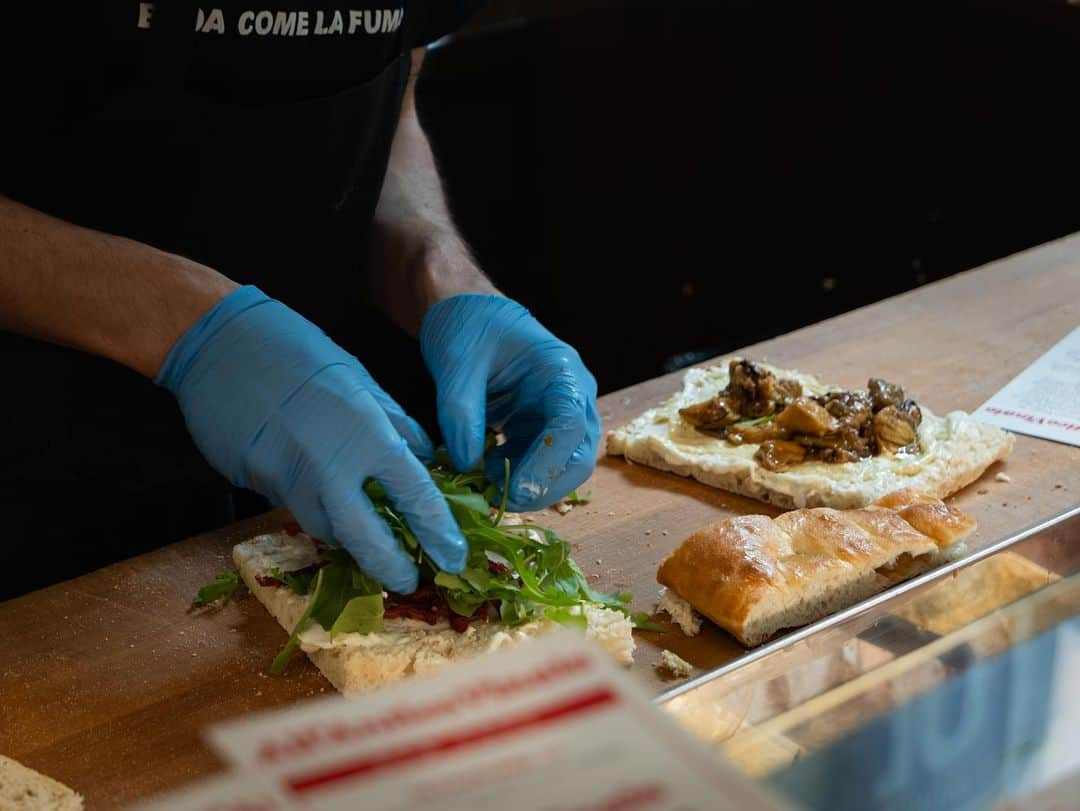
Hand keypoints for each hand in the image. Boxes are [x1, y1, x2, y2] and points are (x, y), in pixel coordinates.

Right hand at [157, 286, 466, 592]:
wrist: (221, 341)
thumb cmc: (298, 351)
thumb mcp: (361, 380)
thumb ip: (395, 424)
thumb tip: (424, 459)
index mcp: (367, 433)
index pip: (415, 495)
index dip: (438, 532)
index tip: (453, 557)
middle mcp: (330, 464)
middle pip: (365, 537)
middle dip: (390, 566)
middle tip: (408, 579)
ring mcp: (288, 478)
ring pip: (325, 529)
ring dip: (349, 539)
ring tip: (368, 541)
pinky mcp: (256, 483)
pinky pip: (293, 507)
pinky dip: (315, 509)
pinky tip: (321, 499)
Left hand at [420, 294, 599, 510]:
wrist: (468, 314)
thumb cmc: (469, 326)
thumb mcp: (456, 363)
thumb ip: (460, 414)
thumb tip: (467, 465)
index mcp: (561, 371)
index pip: (570, 424)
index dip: (547, 463)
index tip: (516, 489)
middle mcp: (571, 396)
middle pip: (577, 457)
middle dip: (544, 486)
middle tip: (501, 501)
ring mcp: (557, 416)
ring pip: (561, 469)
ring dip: (527, 486)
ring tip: (483, 482)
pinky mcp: (538, 430)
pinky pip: (535, 465)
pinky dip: (513, 478)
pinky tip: (483, 472)